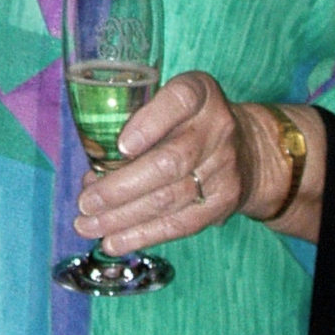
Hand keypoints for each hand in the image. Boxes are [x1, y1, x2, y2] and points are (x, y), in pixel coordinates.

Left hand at [73, 72, 276, 253]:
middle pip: (169, 161)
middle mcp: (217, 128)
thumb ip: (136, 120)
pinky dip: (143, 235)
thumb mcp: (171, 101)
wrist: (250, 149)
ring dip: (123, 217)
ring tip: (88, 226)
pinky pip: (179, 224)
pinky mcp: (223, 203)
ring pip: (169, 198)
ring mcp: (224, 168)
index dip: (149, 123)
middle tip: (85, 201)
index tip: (121, 146)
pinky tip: (114, 242)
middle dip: (121, 187)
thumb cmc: (189, 120)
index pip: (179, 100)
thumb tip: (93, 169)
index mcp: (200, 93)